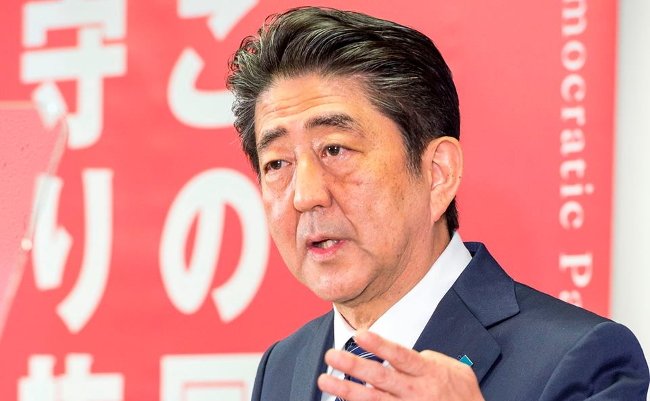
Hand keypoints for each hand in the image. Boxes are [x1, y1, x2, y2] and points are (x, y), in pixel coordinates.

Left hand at [317, 330, 484, 400]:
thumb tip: (413, 353)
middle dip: (353, 366)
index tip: (359, 334)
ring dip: (347, 390)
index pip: (400, 356)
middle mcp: (416, 392)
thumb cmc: (463, 397)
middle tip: (331, 356)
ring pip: (373, 400)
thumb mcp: (457, 371)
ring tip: (325, 380)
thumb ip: (433, 359)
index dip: (380, 345)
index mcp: (429, 373)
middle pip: (380, 378)